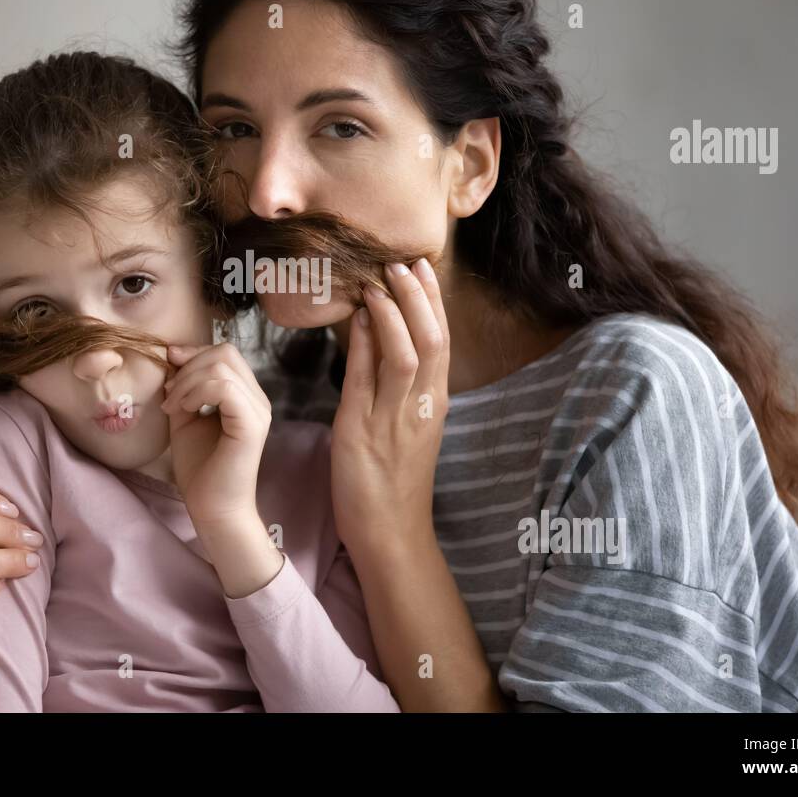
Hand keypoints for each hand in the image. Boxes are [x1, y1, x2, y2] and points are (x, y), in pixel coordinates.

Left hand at [160, 342, 271, 526]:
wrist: (212, 508)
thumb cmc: (200, 469)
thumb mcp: (185, 416)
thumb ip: (183, 387)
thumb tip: (174, 356)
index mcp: (245, 395)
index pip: (224, 353)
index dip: (193, 352)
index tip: (168, 366)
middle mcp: (257, 399)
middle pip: (225, 352)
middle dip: (189, 366)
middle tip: (170, 395)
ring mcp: (258, 410)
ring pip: (222, 366)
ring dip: (188, 381)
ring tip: (173, 407)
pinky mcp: (252, 425)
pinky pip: (224, 388)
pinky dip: (197, 393)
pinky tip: (184, 410)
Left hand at [331, 258, 449, 556]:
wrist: (390, 534)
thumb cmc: (395, 482)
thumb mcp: (409, 427)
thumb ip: (402, 386)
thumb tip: (385, 338)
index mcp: (435, 403)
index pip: (442, 341)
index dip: (432, 302)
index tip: (421, 268)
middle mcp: (421, 407)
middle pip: (432, 340)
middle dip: (418, 298)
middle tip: (402, 262)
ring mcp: (394, 419)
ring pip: (406, 355)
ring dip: (393, 314)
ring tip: (379, 281)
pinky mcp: (362, 433)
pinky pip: (367, 381)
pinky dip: (363, 345)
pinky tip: (356, 319)